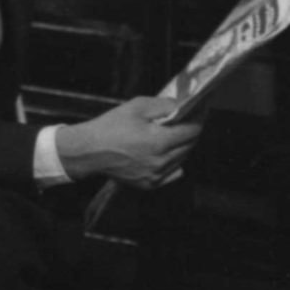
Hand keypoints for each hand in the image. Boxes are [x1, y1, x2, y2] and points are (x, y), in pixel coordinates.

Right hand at [55, 96, 200, 186]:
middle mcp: (160, 162)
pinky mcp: (149, 184)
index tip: (200, 111)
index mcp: (159, 142)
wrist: (88, 151)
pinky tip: (164, 151)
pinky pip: (172, 173)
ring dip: (183, 146)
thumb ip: (163, 105)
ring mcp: (156, 176)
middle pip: (190, 145)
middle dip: (192, 131)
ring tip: (174, 134)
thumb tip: (181, 105)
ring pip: (182, 159)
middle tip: (189, 119)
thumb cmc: (110, 127)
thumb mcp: (137, 106)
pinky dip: (173, 162)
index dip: (198, 118)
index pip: (192, 130)